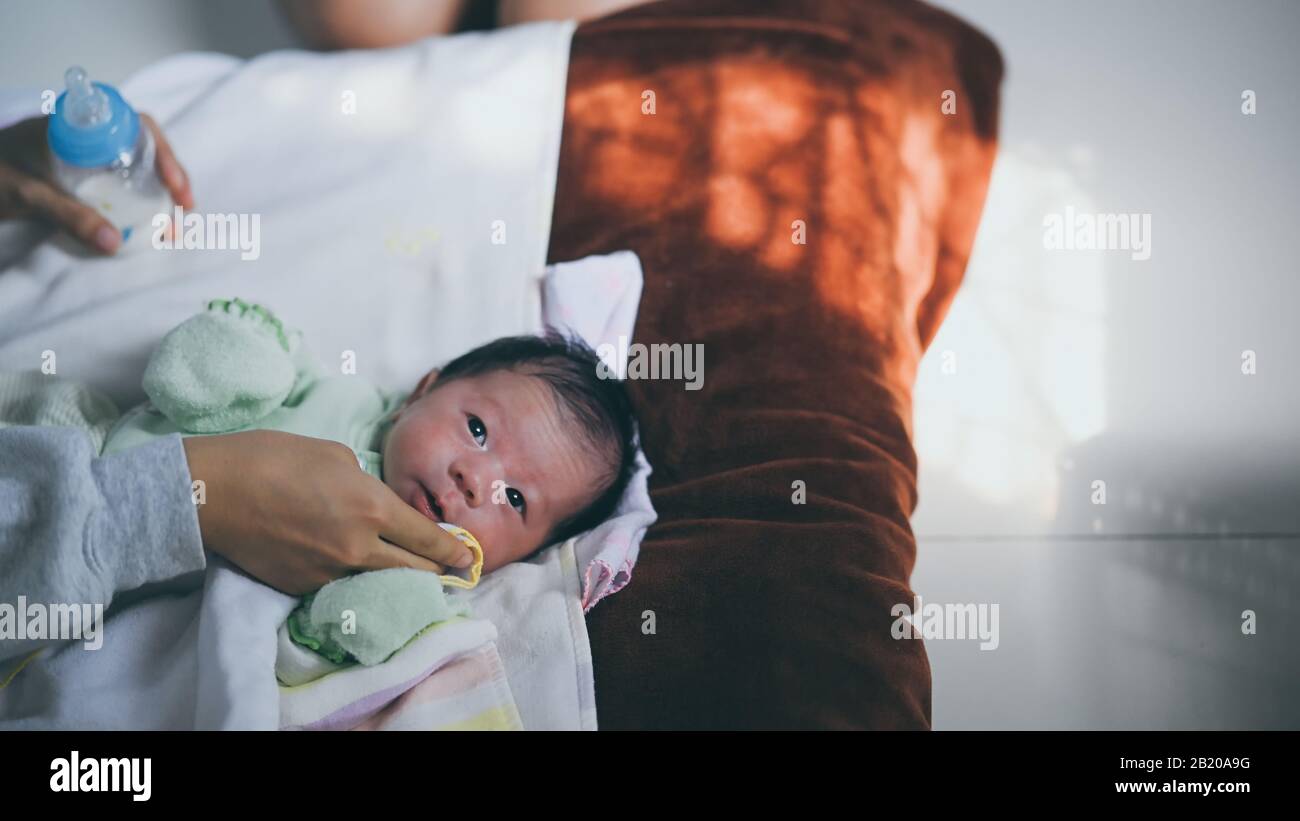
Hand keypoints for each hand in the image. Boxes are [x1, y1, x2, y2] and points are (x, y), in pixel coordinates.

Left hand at [0, 112, 192, 253]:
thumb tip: (114, 242)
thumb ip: (69, 215)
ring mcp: (82, 156)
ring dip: (158, 189)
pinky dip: (139, 198)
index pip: (133, 125)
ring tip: (173, 219)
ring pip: (133, 164)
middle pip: (142, 145)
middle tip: (185, 207)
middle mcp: (84, 137)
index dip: (162, 153)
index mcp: (74, 126)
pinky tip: (147, 218)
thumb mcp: (27, 194)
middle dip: (170, 175)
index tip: (175, 185)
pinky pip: (118, 181)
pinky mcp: (77, 177)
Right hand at [183, 430, 475, 594]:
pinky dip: (355, 578)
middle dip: (436, 570)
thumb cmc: (274, 458)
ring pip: (380, 582)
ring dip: (397, 577)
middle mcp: (359, 547)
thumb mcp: (336, 456)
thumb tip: (377, 503)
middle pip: (415, 571)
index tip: (468, 557)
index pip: (429, 540)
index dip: (454, 551)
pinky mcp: (303, 587)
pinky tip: (355, 570)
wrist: (216, 492)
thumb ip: (367, 484)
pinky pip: (343, 585)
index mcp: (373, 508)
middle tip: (449, 569)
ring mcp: (330, 573)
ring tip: (407, 571)